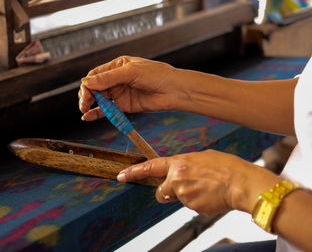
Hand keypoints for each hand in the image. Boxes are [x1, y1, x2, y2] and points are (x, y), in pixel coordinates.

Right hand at [79, 56, 191, 120]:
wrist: (174, 90)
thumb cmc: (157, 75)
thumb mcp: (131, 72)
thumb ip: (108, 78)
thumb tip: (87, 82)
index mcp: (118, 66)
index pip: (96, 74)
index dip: (88, 83)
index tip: (86, 92)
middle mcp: (117, 79)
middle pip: (95, 87)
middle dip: (87, 95)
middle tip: (84, 103)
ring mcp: (120, 93)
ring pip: (100, 99)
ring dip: (90, 104)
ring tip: (84, 110)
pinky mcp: (125, 105)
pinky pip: (108, 110)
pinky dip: (97, 113)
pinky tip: (89, 116)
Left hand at [117, 149, 281, 216]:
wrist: (242, 183)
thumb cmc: (227, 167)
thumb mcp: (202, 157)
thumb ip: (185, 164)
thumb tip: (179, 171)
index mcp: (179, 163)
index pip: (150, 167)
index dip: (134, 172)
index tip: (121, 176)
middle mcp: (177, 179)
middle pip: (162, 191)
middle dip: (169, 192)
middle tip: (188, 186)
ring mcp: (184, 195)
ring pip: (178, 199)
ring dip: (188, 195)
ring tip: (207, 188)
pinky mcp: (193, 207)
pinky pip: (191, 206)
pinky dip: (198, 202)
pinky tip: (210, 195)